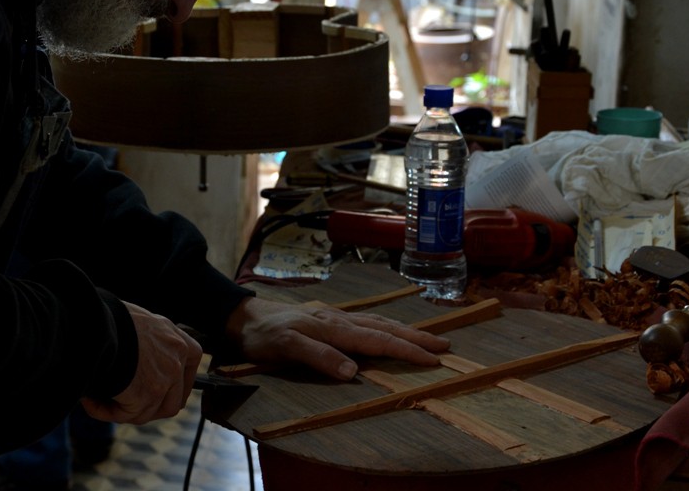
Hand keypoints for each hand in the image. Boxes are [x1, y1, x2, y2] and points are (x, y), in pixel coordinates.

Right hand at [81, 302, 202, 424]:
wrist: (99, 324)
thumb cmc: (112, 318)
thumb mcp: (140, 322)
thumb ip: (148, 341)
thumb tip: (136, 358)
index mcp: (176, 340)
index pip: (191, 365)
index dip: (178, 381)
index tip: (163, 387)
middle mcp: (175, 360)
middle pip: (174, 399)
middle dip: (151, 406)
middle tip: (127, 403)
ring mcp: (163, 380)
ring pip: (149, 412)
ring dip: (126, 412)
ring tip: (101, 400)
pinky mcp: (145, 396)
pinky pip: (125, 415)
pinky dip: (105, 411)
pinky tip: (89, 401)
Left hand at [225, 297, 450, 379]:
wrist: (244, 316)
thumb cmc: (264, 335)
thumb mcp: (285, 347)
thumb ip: (318, 357)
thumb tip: (353, 371)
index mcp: (332, 327)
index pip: (376, 340)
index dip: (405, 350)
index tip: (431, 359)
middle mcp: (338, 320)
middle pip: (384, 328)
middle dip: (415, 338)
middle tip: (444, 347)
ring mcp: (335, 317)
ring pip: (378, 323)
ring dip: (405, 331)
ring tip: (429, 338)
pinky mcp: (330, 319)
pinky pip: (366, 322)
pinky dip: (387, 326)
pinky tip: (392, 329)